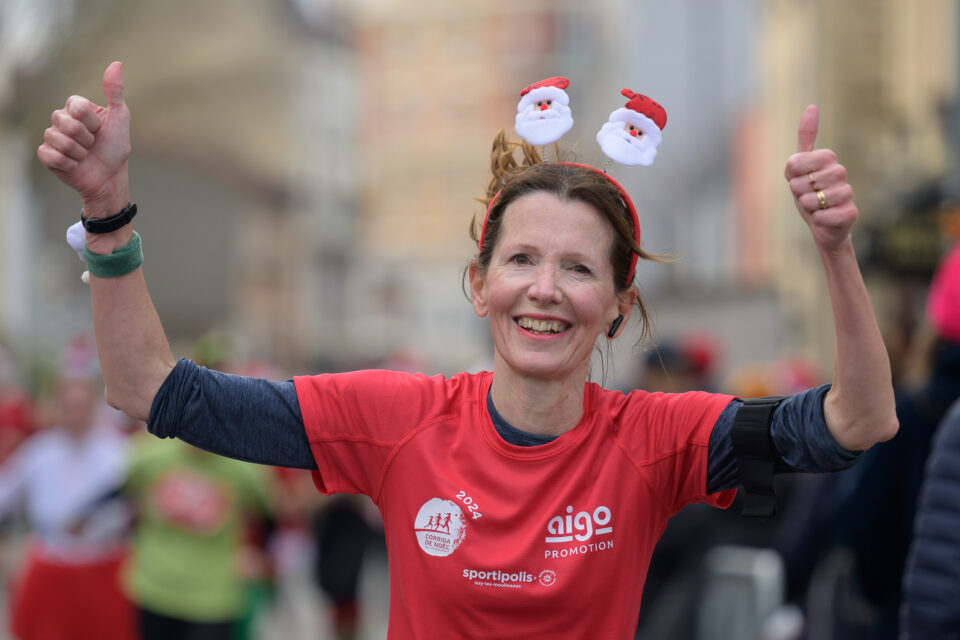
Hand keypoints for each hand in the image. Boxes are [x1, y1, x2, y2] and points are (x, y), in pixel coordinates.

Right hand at [37, 61, 129, 216]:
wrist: (110, 177)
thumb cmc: (115, 147)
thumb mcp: (120, 118)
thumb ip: (115, 92)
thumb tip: (116, 63)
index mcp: (76, 108)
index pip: (76, 105)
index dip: (92, 121)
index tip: (100, 129)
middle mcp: (61, 119)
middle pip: (67, 123)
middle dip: (87, 138)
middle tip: (93, 145)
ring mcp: (52, 137)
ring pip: (60, 140)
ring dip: (80, 153)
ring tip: (85, 156)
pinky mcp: (46, 155)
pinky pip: (50, 154)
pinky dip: (69, 164)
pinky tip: (75, 165)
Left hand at [784, 105, 856, 251]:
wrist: (822, 225)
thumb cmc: (808, 194)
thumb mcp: (797, 168)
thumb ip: (804, 139)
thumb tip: (813, 105)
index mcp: (828, 158)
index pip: (796, 161)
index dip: (792, 173)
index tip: (798, 178)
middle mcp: (841, 172)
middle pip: (803, 182)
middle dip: (798, 192)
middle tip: (806, 196)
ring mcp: (847, 192)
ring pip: (812, 200)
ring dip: (807, 207)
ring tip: (814, 208)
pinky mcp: (851, 213)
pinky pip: (823, 216)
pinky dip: (817, 220)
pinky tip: (822, 219)